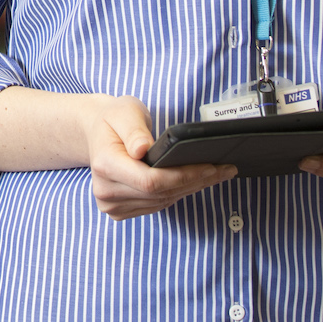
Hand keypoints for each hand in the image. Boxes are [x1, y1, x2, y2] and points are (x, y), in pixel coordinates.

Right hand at [84, 95, 235, 219]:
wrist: (98, 132)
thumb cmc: (114, 119)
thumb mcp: (125, 111)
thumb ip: (134, 129)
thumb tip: (142, 149)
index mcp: (104, 164)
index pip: (150, 181)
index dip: (183, 176)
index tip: (210, 166)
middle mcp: (106, 190)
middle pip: (160, 194)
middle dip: (195, 181)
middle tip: (224, 169)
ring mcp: (112, 204)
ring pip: (162, 202)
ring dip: (191, 189)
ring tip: (216, 174)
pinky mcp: (120, 210)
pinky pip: (157, 205)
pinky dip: (178, 193)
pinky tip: (194, 182)